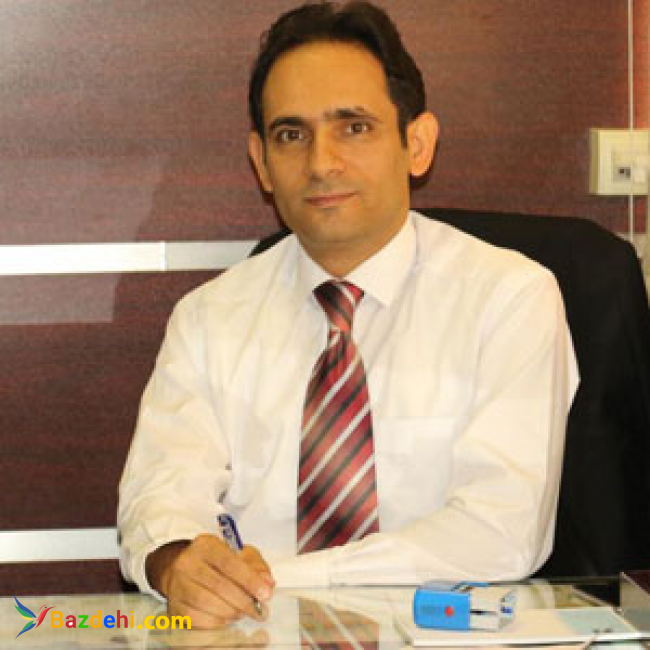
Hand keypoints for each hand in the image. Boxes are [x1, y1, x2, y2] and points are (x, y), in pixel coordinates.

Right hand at [146, 535, 274, 627]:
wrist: (181, 568)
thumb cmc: (215, 561)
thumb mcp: (238, 553)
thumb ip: (255, 566)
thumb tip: (267, 583)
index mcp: (206, 545)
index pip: (229, 562)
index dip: (249, 580)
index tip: (265, 593)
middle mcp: (188, 562)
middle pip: (218, 585)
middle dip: (244, 601)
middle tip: (259, 610)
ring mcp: (178, 584)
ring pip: (207, 603)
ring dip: (231, 612)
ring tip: (243, 612)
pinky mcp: (174, 605)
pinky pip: (197, 618)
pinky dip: (216, 621)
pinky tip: (226, 617)